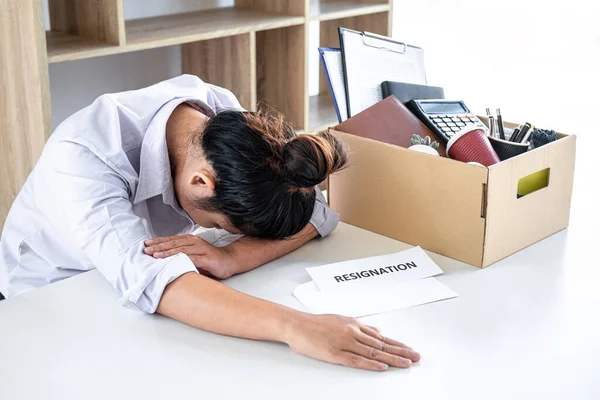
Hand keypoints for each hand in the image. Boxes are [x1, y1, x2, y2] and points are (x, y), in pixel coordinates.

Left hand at [144, 235, 237, 278]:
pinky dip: (180, 258)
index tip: (146, 243)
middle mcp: (195, 242)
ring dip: (166, 251)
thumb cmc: (211, 260)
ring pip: (180, 249)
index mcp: (190, 241)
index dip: (158, 241)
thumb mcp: (195, 256)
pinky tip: (172, 261)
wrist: (230, 260)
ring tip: (154, 254)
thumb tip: (166, 262)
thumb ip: (183, 257)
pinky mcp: (206, 258)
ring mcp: (201, 249)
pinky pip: (191, 258)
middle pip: (173, 242)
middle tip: (146, 249)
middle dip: (158, 246)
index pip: (172, 239)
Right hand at [285, 313, 419, 370]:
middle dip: (400, 352)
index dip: (397, 344)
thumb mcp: (341, 320)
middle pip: (381, 344)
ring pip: (372, 351)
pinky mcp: (334, 353)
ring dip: (391, 358)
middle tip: (416, 357)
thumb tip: (377, 330)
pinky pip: (355, 360)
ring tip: (406, 363)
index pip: (381, 337)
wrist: (296, 324)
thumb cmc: (316, 323)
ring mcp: (344, 342)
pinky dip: (370, 363)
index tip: (410, 350)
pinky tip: (381, 366)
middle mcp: (352, 332)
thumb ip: (360, 327)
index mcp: (354, 325)